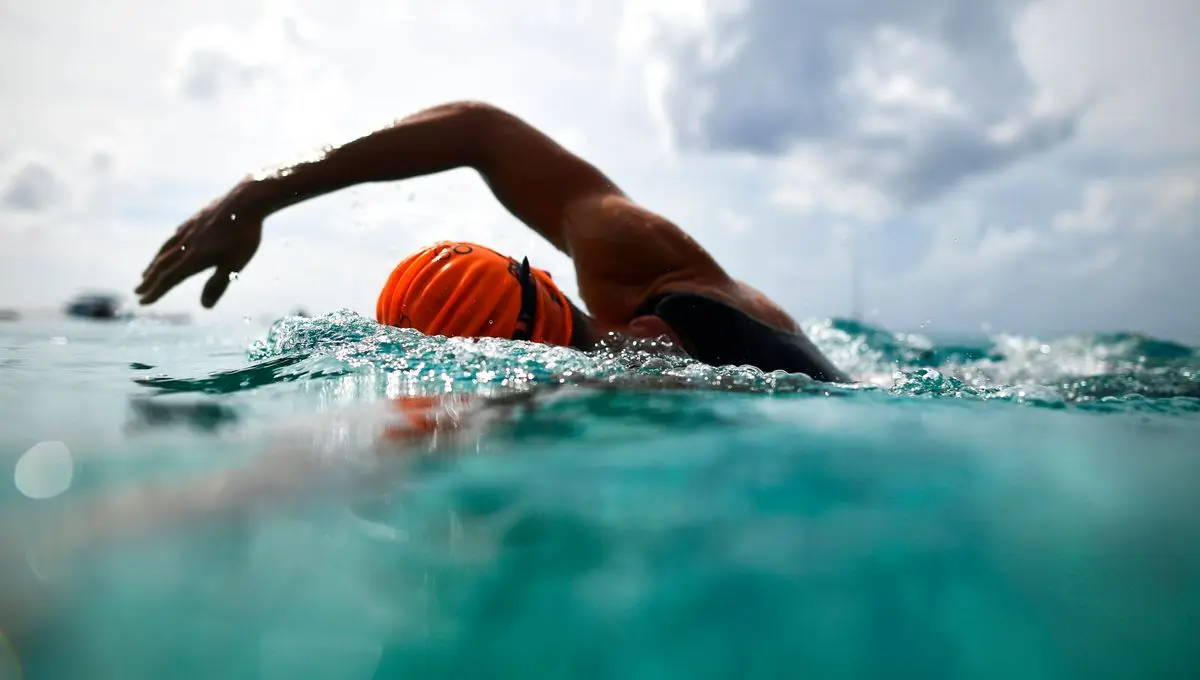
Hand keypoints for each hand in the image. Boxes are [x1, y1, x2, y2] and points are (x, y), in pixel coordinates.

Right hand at [136, 178, 265, 307]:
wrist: (247, 200)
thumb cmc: (243, 236)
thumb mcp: (234, 265)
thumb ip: (218, 285)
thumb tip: (204, 307)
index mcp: (194, 258)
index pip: (169, 279)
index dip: (155, 292)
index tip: (143, 302)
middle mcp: (186, 244)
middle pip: (162, 265)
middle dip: (149, 280)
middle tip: (137, 291)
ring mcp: (189, 229)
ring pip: (166, 249)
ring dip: (154, 263)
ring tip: (146, 272)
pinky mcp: (196, 219)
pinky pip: (176, 235)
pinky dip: (168, 245)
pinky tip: (169, 246)